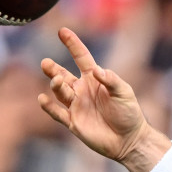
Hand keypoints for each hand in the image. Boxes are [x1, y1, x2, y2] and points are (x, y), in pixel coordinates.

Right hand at [38, 27, 150, 163]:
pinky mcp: (73, 122)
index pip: (81, 57)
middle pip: (62, 74)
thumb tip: (96, 70)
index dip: (72, 44)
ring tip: (57, 80)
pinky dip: (48, 106)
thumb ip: (111, 80)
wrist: (129, 140)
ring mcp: (76, 106)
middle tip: (46, 63)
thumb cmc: (129, 113)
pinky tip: (42, 99)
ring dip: (56, 85)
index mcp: (94, 79)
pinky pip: (57, 113)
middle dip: (53, 69)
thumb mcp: (124, 93)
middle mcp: (82, 90)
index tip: (62, 31)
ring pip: (60, 92)